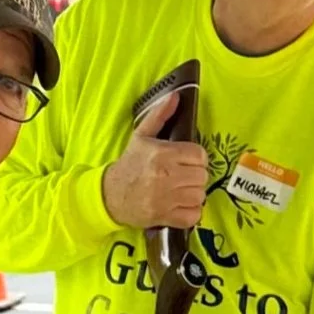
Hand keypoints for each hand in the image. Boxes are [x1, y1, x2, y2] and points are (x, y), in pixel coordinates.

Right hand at [100, 88, 207, 229]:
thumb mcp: (141, 136)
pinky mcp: (167, 217)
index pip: (199, 155)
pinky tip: (181, 204)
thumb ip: (160, 115)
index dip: (196, 158)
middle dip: (196, 175)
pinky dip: (192, 211)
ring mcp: (167, 199)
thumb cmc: (130, 165)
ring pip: (200, 195)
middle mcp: (166, 176)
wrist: (111, 195)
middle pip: (202, 175)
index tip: (187, 160)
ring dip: (194, 193)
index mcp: (162, 154)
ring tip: (181, 190)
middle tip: (184, 175)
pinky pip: (194, 215)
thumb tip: (175, 96)